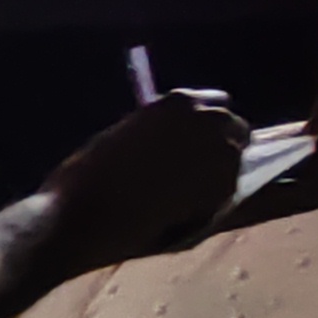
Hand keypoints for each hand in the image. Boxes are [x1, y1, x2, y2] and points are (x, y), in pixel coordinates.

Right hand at [38, 91, 248, 274]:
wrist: (82, 216)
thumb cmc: (86, 176)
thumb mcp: (123, 135)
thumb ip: (157, 132)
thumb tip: (173, 140)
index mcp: (181, 101)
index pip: (216, 103)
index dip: (202, 126)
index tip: (190, 142)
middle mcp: (210, 121)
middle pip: (235, 129)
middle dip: (217, 146)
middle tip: (189, 171)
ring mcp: (222, 156)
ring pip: (232, 164)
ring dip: (213, 175)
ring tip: (178, 196)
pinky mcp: (224, 191)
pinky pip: (225, 195)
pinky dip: (208, 203)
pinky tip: (178, 212)